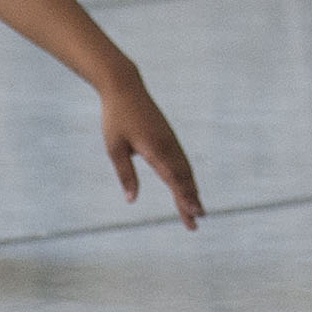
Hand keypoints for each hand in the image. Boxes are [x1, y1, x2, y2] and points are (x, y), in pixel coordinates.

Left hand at [102, 86, 203, 229]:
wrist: (125, 88)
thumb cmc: (116, 118)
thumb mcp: (114, 148)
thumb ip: (125, 174)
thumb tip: (131, 200)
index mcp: (154, 149)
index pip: (172, 178)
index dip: (184, 196)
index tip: (193, 212)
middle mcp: (168, 146)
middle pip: (183, 178)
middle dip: (190, 201)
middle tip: (195, 224)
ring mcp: (171, 141)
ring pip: (185, 171)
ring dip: (191, 192)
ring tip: (196, 211)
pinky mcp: (169, 138)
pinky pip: (182, 162)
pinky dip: (187, 178)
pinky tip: (189, 188)